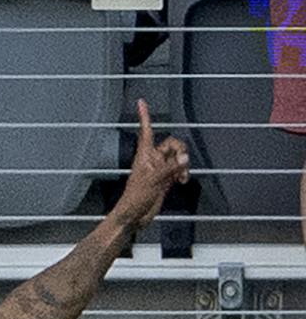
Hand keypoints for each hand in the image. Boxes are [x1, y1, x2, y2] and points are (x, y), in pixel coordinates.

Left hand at [113, 99, 190, 229]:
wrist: (134, 216)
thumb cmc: (135, 199)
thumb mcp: (152, 182)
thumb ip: (170, 169)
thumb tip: (184, 158)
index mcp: (144, 155)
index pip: (146, 130)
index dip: (145, 116)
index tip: (142, 101)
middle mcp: (152, 159)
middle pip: (172, 143)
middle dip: (181, 151)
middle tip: (181, 165)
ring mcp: (159, 169)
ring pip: (178, 157)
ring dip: (183, 165)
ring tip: (181, 178)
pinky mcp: (165, 179)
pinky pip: (179, 169)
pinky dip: (183, 173)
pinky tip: (182, 181)